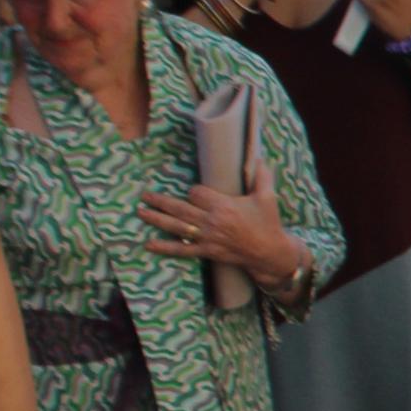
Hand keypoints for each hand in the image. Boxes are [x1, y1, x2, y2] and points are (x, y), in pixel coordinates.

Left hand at [138, 167, 308, 289]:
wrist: (269, 252)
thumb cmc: (268, 223)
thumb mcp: (268, 198)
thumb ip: (262, 177)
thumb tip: (259, 158)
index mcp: (224, 206)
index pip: (197, 193)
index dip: (193, 191)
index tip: (194, 192)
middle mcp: (212, 221)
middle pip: (179, 208)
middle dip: (160, 201)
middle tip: (145, 196)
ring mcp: (207, 237)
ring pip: (176, 226)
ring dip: (156, 219)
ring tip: (141, 212)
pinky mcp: (207, 251)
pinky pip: (182, 249)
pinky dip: (165, 247)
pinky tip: (149, 244)